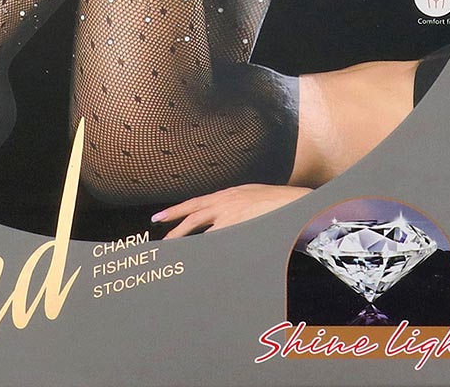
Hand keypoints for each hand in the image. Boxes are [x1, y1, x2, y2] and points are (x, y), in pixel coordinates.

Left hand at [152, 184, 313, 238]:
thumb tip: (220, 207)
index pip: (194, 204)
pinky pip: (218, 243)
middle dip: (174, 226)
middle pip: (192, 217)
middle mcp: (223, 205)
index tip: (160, 217)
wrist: (290, 201)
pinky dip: (208, 250)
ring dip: (187, 242)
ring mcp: (230, 218)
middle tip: (159, 236)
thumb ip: (231, 200)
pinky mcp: (239, 230)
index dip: (175, 211)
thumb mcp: (246, 193)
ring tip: (173, 252)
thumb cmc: (271, 198)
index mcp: (224, 196)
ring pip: (202, 232)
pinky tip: (198, 258)